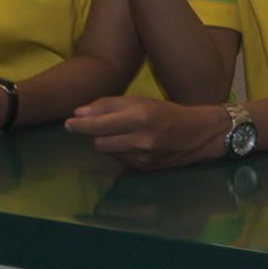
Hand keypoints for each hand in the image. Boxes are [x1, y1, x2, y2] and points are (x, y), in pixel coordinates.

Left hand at [72, 94, 229, 171]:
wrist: (200, 133)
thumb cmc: (167, 112)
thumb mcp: (140, 100)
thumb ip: (108, 105)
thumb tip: (78, 113)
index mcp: (140, 116)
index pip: (98, 125)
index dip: (79, 125)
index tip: (67, 123)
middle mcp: (141, 138)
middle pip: (98, 141)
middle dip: (95, 133)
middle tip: (98, 125)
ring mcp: (144, 157)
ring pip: (108, 151)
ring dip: (108, 142)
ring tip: (123, 133)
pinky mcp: (145, 168)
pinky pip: (120, 160)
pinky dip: (121, 151)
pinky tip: (134, 144)